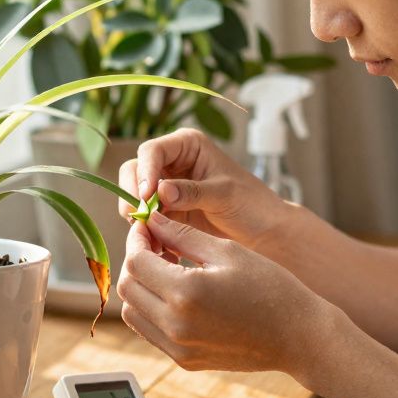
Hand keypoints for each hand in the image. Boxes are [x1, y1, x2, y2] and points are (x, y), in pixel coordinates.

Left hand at [116, 211, 334, 376]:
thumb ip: (182, 235)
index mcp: (186, 293)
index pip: (136, 262)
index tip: (148, 227)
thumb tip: (151, 220)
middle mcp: (175, 325)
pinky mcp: (184, 361)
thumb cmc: (271, 288)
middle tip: (155, 244)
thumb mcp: (226, 251)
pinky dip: (151, 309)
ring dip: (141, 286)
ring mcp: (178, 348)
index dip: (137, 239)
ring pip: (133, 312)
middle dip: (135, 261)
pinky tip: (175, 292)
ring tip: (166, 268)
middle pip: (129, 287)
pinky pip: (149, 332)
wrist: (298, 337)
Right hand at [118, 128, 289, 252]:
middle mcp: (171, 163)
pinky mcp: (166, 214)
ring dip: (139, 219)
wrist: (264, 233)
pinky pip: (145, 221)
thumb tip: (161, 191)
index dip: (144, 172)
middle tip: (141, 219)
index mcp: (187, 146)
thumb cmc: (252, 204)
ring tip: (153, 239)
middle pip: (134, 172)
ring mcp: (166, 189)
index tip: (146, 197)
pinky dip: (148, 235)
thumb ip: (193, 192)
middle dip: (133, 196)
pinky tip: (160, 251)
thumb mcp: (224, 194)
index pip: (152, 151)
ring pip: (134, 199)